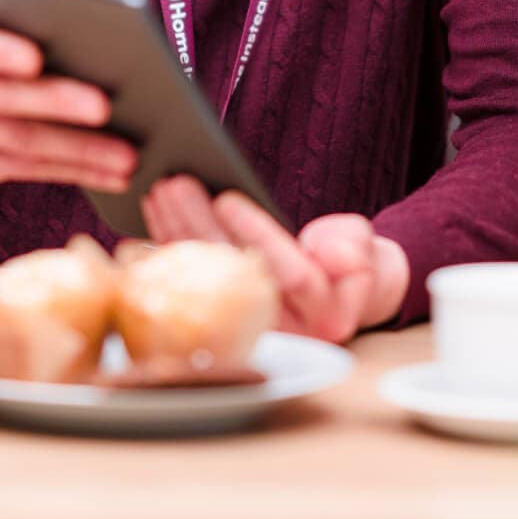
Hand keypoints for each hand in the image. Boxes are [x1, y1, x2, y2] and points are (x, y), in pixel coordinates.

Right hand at [0, 5, 136, 193]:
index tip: (35, 59)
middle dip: (57, 103)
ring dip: (79, 151)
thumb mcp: (8, 30)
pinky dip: (75, 172)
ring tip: (127, 155)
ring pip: (19, 142)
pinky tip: (112, 174)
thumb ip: (38, 30)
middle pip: (2, 96)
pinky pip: (26, 170)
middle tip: (105, 108)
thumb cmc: (4, 50)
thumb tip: (105, 43)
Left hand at [140, 176, 408, 342]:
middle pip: (234, 277)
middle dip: (201, 227)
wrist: (338, 294)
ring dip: (177, 233)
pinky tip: (153, 219)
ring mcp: (248, 331)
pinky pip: (187, 287)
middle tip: (177, 184)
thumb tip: (331, 254)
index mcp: (326, 318)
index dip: (257, 235)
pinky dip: (169, 249)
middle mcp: (284, 333)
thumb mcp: (364, 249)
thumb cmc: (351, 263)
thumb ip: (352, 248)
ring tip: (160, 191)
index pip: (291, 277)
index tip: (228, 199)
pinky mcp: (221, 321)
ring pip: (204, 282)